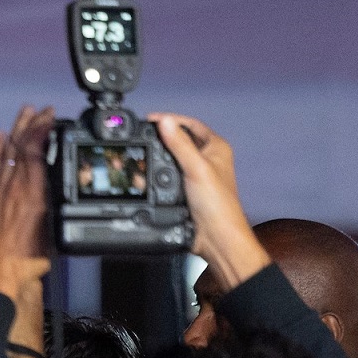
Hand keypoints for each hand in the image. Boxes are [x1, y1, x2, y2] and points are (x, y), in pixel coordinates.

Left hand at [0, 105, 54, 300]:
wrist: (1, 274)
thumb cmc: (28, 259)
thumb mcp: (53, 226)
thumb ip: (54, 201)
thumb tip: (55, 185)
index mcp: (32, 191)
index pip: (35, 148)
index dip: (41, 128)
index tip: (50, 115)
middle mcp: (13, 187)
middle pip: (20, 146)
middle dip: (30, 124)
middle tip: (38, 110)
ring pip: (6, 153)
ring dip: (15, 132)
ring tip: (22, 115)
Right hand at [149, 113, 269, 295]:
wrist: (214, 237)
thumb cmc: (217, 204)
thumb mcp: (196, 168)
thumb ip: (179, 144)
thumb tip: (165, 122)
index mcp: (216, 148)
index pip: (191, 125)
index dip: (171, 120)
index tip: (150, 120)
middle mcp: (207, 159)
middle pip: (180, 141)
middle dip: (161, 139)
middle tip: (141, 137)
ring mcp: (196, 175)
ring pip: (171, 160)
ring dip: (156, 158)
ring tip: (140, 155)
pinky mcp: (186, 191)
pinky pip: (166, 177)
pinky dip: (155, 175)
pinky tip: (144, 176)